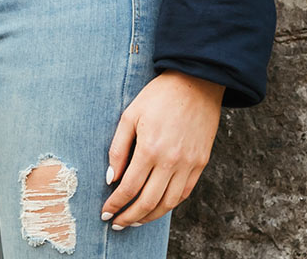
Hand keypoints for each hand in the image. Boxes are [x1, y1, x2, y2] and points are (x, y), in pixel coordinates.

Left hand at [100, 71, 223, 228]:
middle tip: (117, 223)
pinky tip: (157, 206)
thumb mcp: (130, 115)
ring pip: (168, 204)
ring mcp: (188, 165)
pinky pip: (184, 194)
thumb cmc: (159, 96)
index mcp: (150, 149)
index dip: (115, 204)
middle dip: (129, 217)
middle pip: (148, 202)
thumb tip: (111, 178)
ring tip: (135, 220)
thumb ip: (118, 148)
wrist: (195, 83)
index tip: (105, 212)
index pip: (129, 187)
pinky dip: (169, 205)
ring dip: (149, 217)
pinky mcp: (200, 164)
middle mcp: (171, 162)